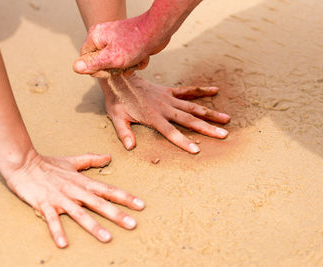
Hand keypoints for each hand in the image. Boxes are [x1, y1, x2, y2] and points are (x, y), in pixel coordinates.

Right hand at [6, 150, 144, 247]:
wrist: (23, 162)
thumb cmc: (48, 164)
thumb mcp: (72, 161)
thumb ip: (91, 159)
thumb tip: (109, 156)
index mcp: (82, 181)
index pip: (107, 189)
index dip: (125, 197)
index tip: (140, 205)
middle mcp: (74, 190)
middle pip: (99, 203)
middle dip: (116, 214)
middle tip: (132, 224)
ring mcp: (59, 198)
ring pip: (80, 213)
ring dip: (94, 226)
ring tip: (107, 238)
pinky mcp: (44, 204)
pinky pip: (52, 220)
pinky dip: (57, 231)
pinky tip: (64, 244)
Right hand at [73, 13, 170, 77]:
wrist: (159, 31)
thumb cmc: (135, 43)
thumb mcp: (112, 58)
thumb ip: (93, 64)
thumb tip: (75, 68)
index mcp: (95, 37)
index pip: (86, 61)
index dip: (97, 70)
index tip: (110, 69)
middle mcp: (103, 37)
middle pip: (101, 64)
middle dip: (115, 69)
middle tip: (124, 65)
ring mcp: (116, 41)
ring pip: (115, 64)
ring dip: (127, 67)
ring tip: (135, 60)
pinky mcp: (128, 44)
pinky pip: (127, 60)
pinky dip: (135, 62)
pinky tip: (142, 58)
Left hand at [100, 74, 230, 152]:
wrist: (119, 78)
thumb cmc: (118, 100)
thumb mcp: (116, 118)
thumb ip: (124, 132)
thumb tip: (131, 147)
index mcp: (153, 117)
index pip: (170, 132)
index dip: (183, 141)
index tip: (197, 150)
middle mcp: (164, 108)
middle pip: (189, 120)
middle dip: (207, 128)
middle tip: (223, 135)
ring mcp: (168, 99)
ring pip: (193, 107)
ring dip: (210, 113)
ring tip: (226, 119)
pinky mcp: (169, 91)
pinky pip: (188, 91)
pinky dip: (202, 91)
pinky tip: (216, 90)